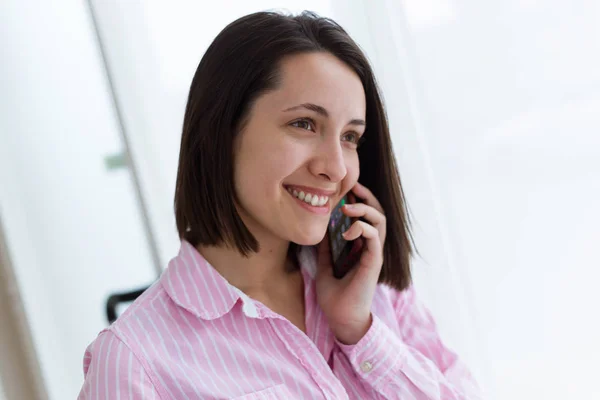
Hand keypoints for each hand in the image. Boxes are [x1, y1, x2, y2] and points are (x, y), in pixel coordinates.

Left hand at [315, 182, 385, 344]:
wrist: (340, 319)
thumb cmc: (334, 297)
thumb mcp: (324, 266)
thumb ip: (325, 248)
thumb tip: (319, 230)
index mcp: (360, 248)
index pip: (365, 217)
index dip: (358, 201)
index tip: (345, 190)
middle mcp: (370, 248)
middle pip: (377, 214)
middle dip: (366, 197)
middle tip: (351, 187)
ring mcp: (373, 254)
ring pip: (380, 221)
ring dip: (364, 209)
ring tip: (346, 206)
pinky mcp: (374, 262)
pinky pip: (374, 237)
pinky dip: (362, 228)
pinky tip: (346, 231)